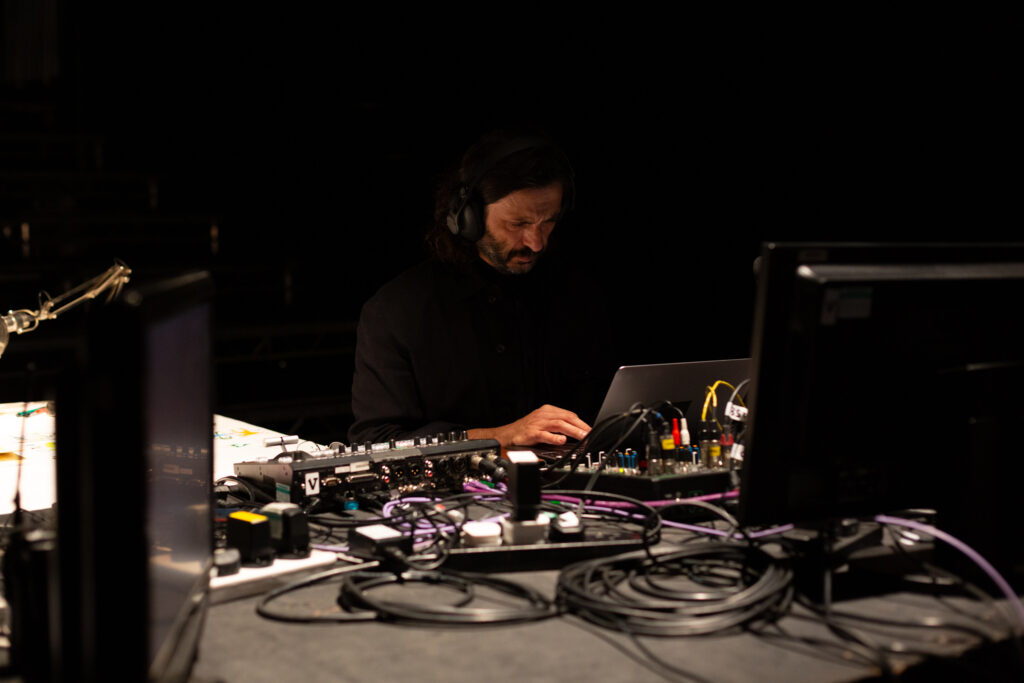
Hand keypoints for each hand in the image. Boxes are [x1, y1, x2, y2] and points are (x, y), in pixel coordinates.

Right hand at [467, 405, 590, 447]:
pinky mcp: (531, 433)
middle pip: (567, 418)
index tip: (591, 430)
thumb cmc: (525, 430)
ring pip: (559, 425)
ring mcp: (537, 423)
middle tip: (591, 434)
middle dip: (581, 427)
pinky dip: (555, 438)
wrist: (506, 435)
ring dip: (573, 431)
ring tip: (583, 437)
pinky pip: (545, 435)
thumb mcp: (543, 423)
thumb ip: (558, 426)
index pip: (569, 415)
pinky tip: (562, 441)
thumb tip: (576, 431)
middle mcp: (543, 415)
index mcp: (547, 411)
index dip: (581, 423)